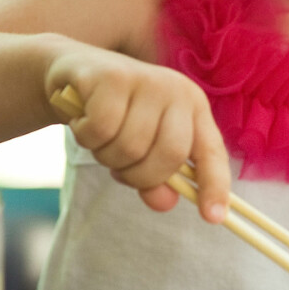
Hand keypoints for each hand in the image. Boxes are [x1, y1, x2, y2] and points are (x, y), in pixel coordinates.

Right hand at [45, 47, 229, 221]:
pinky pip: (101, 130)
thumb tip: (164, 202)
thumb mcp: (140, 149)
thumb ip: (155, 178)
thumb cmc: (114, 115)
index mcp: (193, 108)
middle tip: (118, 167)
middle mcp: (176, 90)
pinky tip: (83, 120)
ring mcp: (146, 79)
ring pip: (131, 146)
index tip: (213, 217)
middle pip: (170, 155)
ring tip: (100, 137)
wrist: (74, 72)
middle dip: (139, 176)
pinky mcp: (111, 77)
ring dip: (107, 155)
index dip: (215, 186)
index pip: (212, 152)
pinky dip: (87, 137)